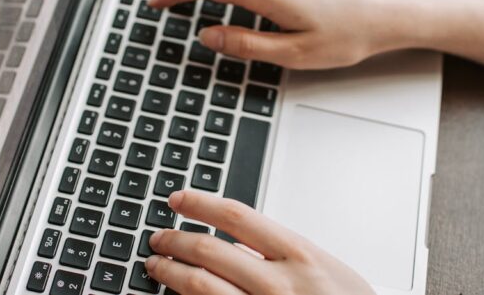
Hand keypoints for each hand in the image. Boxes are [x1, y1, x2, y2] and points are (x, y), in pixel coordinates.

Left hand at [146, 191, 374, 294]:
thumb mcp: (326, 267)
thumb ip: (283, 249)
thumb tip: (235, 231)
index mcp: (300, 255)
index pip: (236, 216)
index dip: (199, 203)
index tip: (178, 199)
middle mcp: (279, 284)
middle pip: (209, 250)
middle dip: (174, 239)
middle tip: (159, 236)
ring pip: (199, 285)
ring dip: (169, 272)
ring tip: (157, 264)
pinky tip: (175, 294)